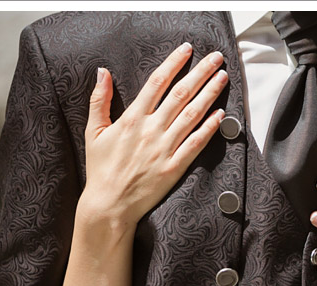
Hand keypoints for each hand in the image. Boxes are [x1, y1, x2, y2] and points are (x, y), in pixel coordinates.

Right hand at [81, 43, 228, 227]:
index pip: (157, 82)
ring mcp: (164, 149)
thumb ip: (100, 100)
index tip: (187, 50)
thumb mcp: (93, 131)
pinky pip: (195, 144)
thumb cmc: (101, 170)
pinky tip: (220, 114)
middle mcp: (151, 130)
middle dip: (200, 73)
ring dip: (209, 94)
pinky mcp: (174, 168)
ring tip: (222, 78)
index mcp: (132, 118)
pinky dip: (209, 128)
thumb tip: (103, 72)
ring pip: (192, 115)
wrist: (109, 205)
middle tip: (216, 58)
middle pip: (181, 94)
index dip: (174, 63)